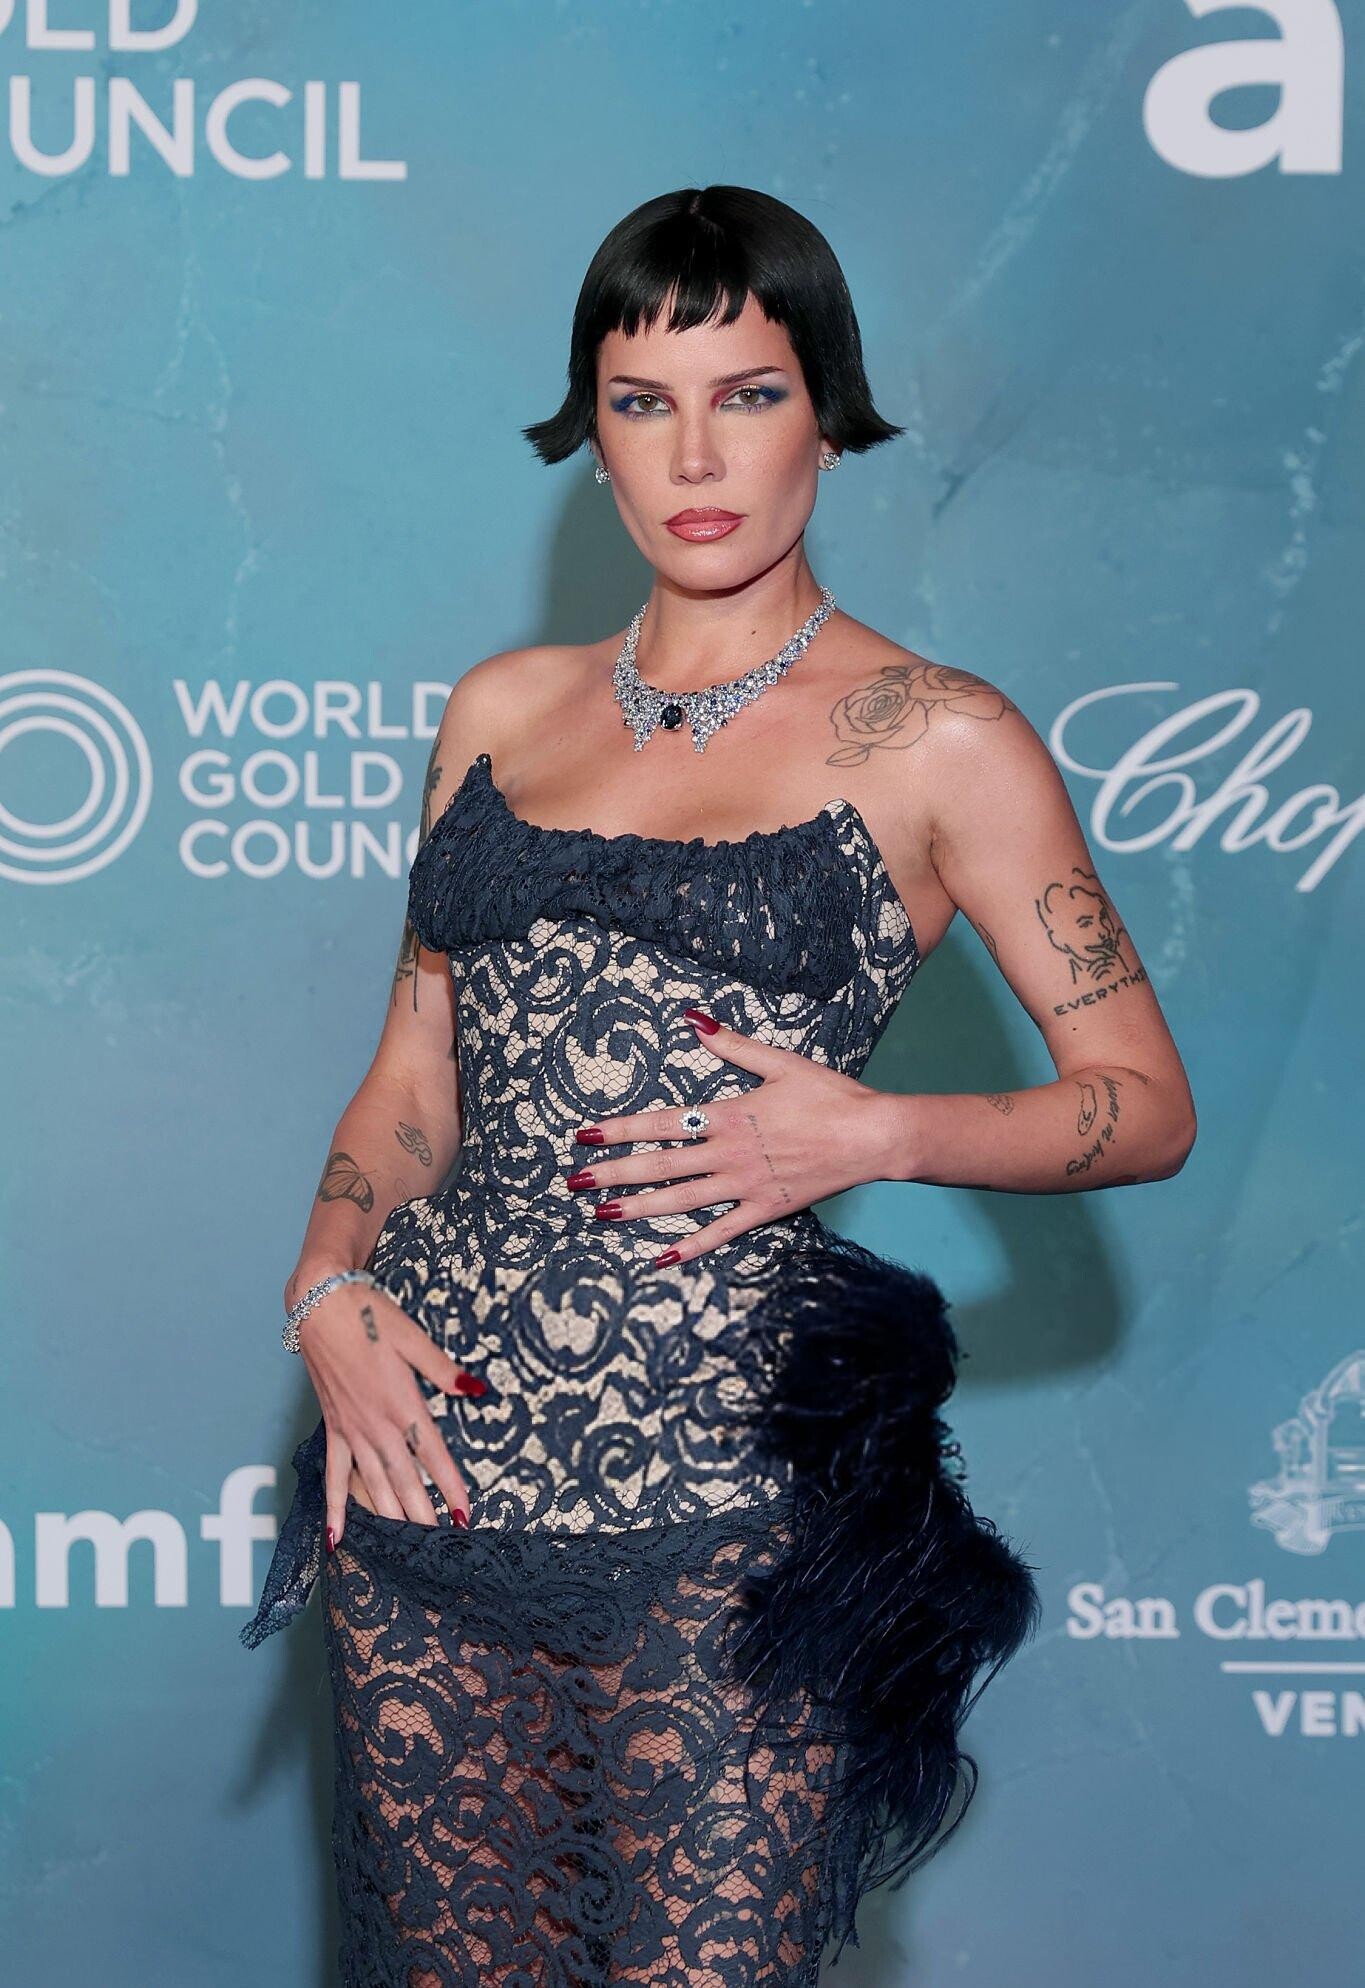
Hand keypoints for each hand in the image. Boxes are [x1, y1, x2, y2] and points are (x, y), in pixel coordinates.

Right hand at [296, 1281, 483, 1545]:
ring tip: (405, 1547)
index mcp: (401, 1401)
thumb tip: (477, 1390)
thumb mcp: (413, 1338)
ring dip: (390, 1517)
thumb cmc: (369, 1316)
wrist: (320, 1305)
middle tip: (440, 1546)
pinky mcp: (332, 1427)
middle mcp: (375, 1423)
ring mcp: (351, 1429)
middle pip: (404, 1479)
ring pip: (373, 1484)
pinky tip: (337, 1537)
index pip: (433, 1454)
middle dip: (423, 1514)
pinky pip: (334, 1475)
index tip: (465, 1515)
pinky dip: (336, 1507)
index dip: (451, 1486)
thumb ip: (443, 1371)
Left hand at [567, 1007, 899, 1266]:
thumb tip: (693, 1017)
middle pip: (660, 1166)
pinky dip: (691, 1247)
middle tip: (575, 1181)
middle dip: (614, 1173)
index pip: (662, 1123)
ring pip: (681, 1201)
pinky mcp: (765, 1210)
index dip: (621, 1129)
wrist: (872, 1136)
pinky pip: (721, 1232)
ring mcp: (745, 1186)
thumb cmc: (829, 1095)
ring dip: (640, 1208)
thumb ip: (731, 1044)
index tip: (586, 1135)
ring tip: (602, 1215)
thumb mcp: (779, 1062)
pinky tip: (662, 1258)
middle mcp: (729, 1154)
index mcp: (728, 1116)